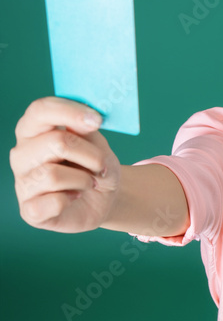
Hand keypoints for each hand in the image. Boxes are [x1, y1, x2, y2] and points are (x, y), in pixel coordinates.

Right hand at [10, 97, 121, 233]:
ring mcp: (23, 183)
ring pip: (53, 174)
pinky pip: (53, 202)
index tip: (97, 121)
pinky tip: (74, 197)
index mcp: (32, 130)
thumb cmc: (94, 167)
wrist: (103, 199)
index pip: (40, 110)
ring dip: (83, 179)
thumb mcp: (97, 143)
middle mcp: (21, 154)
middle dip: (90, 155)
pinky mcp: (30, 210)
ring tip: (88, 183)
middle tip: (100, 165)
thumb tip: (85, 119)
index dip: (70, 111)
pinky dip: (72, 199)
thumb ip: (86, 130)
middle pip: (55, 142)